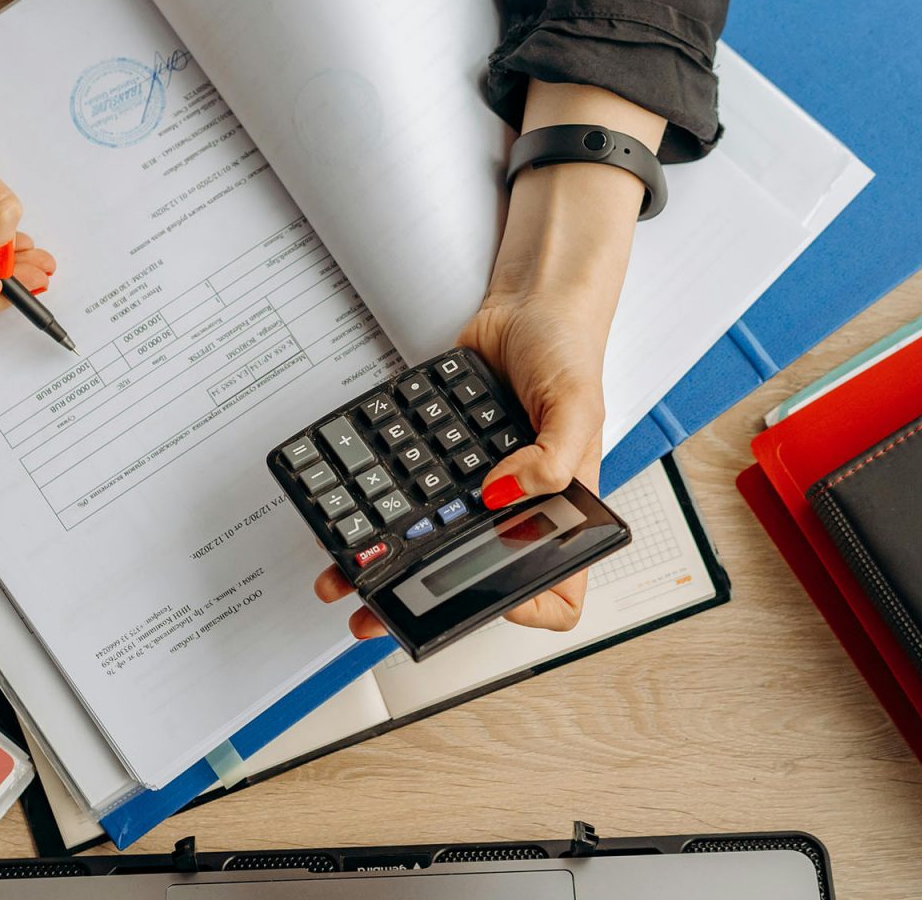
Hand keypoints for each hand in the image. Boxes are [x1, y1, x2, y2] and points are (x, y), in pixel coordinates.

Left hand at [315, 159, 648, 639]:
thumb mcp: (577, 404)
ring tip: (344, 576)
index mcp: (562, 510)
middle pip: (475, 576)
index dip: (528, 609)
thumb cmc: (567, 351)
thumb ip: (552, 458)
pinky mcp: (441, 462)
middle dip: (423, 600)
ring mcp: (478, 489)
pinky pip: (409, 494)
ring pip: (433, 543)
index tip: (490, 604)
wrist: (525, 307)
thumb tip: (502, 497)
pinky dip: (377, 509)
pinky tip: (348, 514)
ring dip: (387, 563)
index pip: (557, 589)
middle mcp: (518, 509)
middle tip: (378, 614)